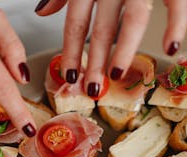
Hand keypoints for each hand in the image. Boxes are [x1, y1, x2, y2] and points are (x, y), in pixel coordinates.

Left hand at [36, 0, 186, 97]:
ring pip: (132, 19)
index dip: (71, 51)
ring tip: (116, 74)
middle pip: (101, 29)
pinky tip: (170, 47)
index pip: (76, 23)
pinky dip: (176, 24)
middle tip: (91, 90)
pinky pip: (175, 2)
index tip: (69, 77)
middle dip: (95, 62)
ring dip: (124, 50)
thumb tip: (41, 11)